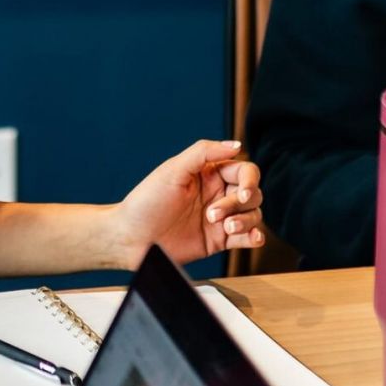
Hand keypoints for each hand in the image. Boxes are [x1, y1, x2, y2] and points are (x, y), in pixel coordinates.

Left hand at [109, 139, 263, 267]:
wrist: (130, 238)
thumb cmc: (145, 202)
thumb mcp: (172, 170)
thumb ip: (204, 152)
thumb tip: (236, 144)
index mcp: (208, 173)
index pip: (244, 171)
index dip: (249, 181)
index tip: (241, 193)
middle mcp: (216, 194)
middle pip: (252, 193)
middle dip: (239, 204)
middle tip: (213, 215)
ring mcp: (219, 218)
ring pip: (253, 214)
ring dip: (246, 221)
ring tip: (224, 228)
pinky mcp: (219, 241)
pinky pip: (248, 237)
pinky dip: (256, 238)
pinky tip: (250, 238)